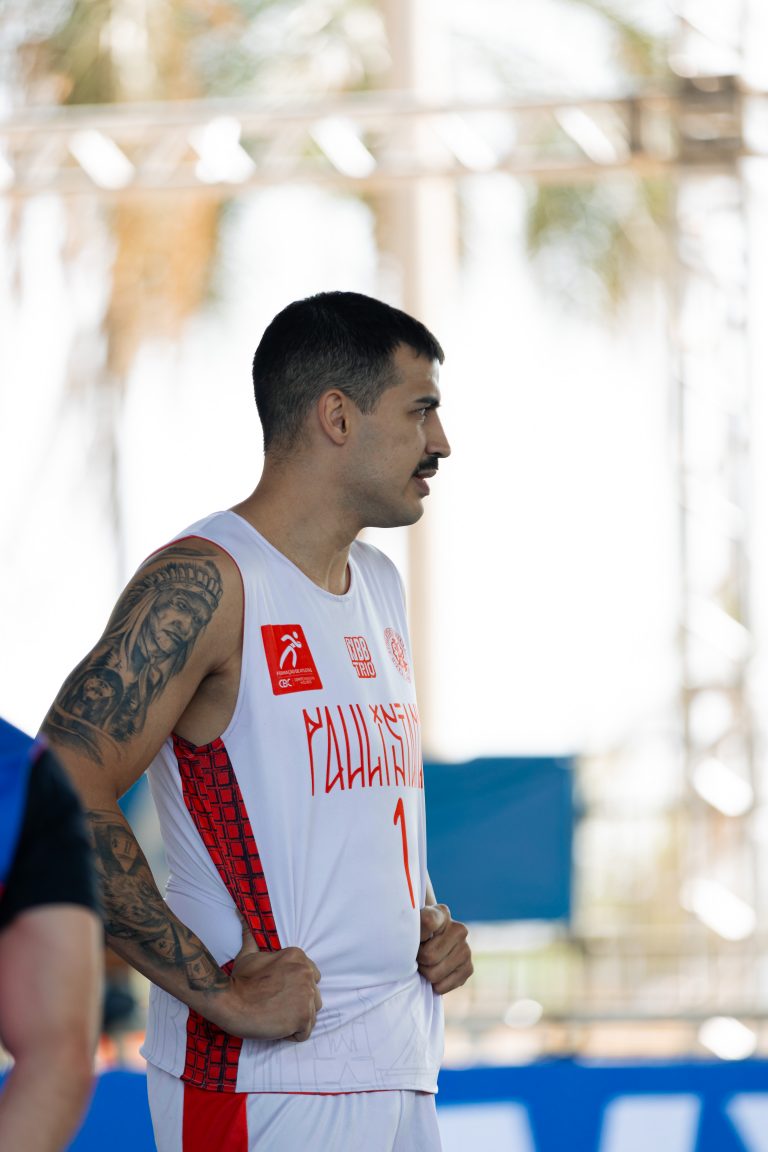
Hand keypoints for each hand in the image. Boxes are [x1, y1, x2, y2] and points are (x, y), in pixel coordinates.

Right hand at [213, 920, 321, 1041]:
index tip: (277, 993)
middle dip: (297, 1005)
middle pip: (313, 996)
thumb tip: (241, 914)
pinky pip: (305, 1031)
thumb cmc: (239, 981)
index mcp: (298, 957)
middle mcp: (307, 973)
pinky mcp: (303, 1016)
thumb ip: (252, 936)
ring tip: (276, 1017)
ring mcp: (306, 995)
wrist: (229, 1001)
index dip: (294, 989)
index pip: (311, 978)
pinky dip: (292, 1034)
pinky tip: (276, 1027)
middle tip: (275, 1007)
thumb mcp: (248, 954)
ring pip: (311, 1014)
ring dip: (296, 1020)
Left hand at [417, 904, 472, 994]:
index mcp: (442, 913)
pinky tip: (435, 973)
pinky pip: (442, 986)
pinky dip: (434, 985)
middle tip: (417, 955)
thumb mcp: (411, 926)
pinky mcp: (468, 968)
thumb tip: (410, 945)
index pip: (428, 921)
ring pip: (434, 974)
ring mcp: (466, 949)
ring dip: (425, 973)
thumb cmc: (417, 934)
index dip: (418, 934)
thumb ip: (411, 929)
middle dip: (418, 960)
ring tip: (425, 963)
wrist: (431, 945)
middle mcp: (459, 929)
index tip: (414, 937)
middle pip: (429, 956)